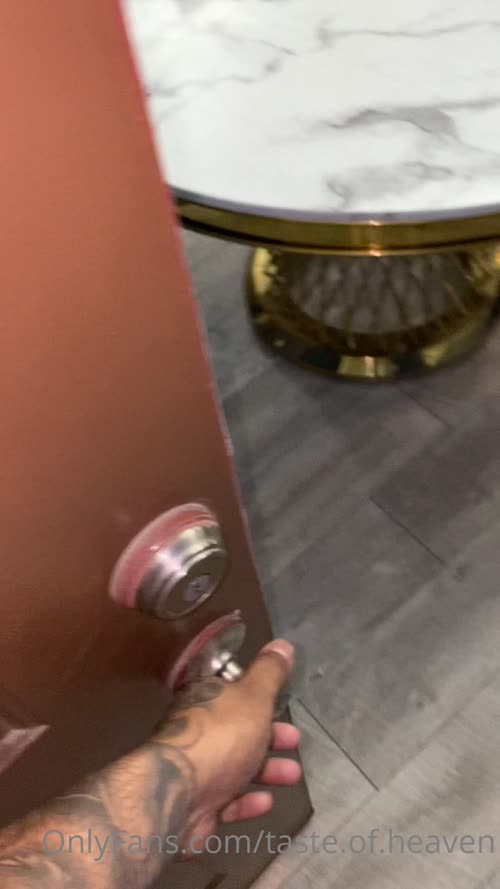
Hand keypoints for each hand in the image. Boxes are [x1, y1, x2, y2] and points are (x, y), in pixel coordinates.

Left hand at [159, 639, 300, 855]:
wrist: (178, 795)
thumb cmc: (220, 736)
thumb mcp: (252, 696)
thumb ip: (269, 673)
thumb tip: (282, 644)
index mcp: (205, 700)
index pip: (231, 693)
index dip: (260, 698)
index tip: (284, 705)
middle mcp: (196, 731)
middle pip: (237, 731)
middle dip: (270, 736)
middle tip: (295, 740)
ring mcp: (194, 770)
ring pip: (235, 766)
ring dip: (267, 769)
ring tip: (292, 775)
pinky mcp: (196, 805)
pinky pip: (226, 801)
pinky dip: (247, 801)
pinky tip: (266, 802)